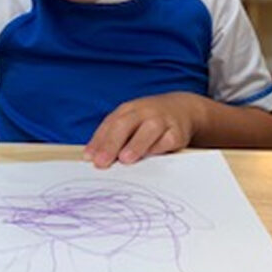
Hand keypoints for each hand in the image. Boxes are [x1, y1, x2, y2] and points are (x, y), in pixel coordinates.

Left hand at [85, 92, 210, 167]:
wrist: (183, 109)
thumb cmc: (149, 120)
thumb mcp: (129, 121)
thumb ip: (111, 137)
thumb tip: (91, 157)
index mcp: (128, 110)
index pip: (110, 124)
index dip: (98, 141)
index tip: (89, 158)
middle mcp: (144, 112)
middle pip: (125, 124)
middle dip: (112, 144)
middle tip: (101, 162)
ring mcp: (162, 121)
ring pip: (149, 130)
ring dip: (136, 145)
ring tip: (125, 159)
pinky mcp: (177, 133)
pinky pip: (167, 140)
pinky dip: (158, 149)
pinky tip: (150, 157)